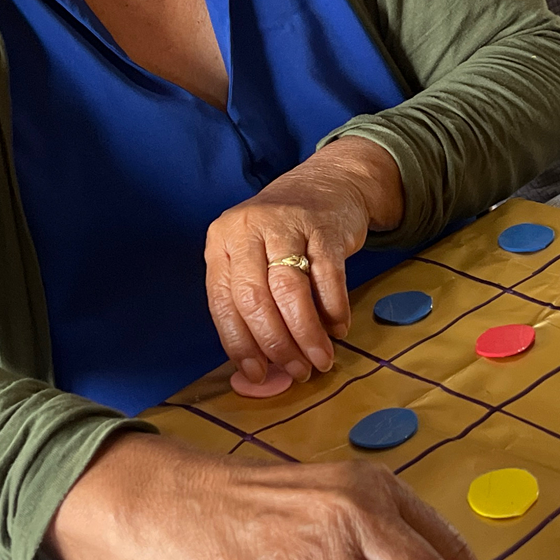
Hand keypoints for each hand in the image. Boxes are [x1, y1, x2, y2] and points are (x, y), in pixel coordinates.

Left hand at [205, 138, 403, 386]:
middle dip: (277, 344)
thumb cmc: (282, 233)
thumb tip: (258, 373)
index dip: (239, 344)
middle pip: (255, 298)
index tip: (258, 375)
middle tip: (297, 371)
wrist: (327, 184)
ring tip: (320, 360)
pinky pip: (328, 276)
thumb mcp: (254, 256)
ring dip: (306, 333)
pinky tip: (338, 329)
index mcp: (221, 241)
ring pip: (290, 290)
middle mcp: (248, 229)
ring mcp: (286, 223)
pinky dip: (334, 309)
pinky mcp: (324, 226)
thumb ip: (252, 305)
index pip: (222, 301)